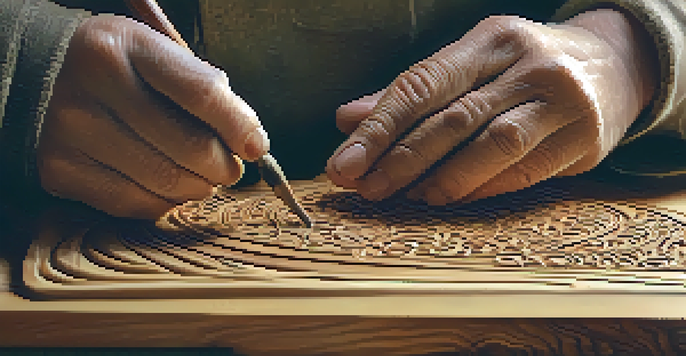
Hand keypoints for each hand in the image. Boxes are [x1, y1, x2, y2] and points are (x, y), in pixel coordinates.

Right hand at [39, 15, 269, 218]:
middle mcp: (92, 86)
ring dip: (199, 188)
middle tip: (228, 167)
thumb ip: (207, 94)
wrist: (45, 80)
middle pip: (191, 148)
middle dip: (224, 167)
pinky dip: (164, 201)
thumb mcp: (161, 58)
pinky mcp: (60, 170)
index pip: (203, 94)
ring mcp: (71, 132)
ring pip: (168, 184)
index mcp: (124, 46)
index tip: (256, 147)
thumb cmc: (123, 71)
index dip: (240, 127)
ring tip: (199, 176)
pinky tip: (164, 184)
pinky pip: (137, 205)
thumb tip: (251, 145)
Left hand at [327, 9, 657, 204]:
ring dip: (442, 178)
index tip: (345, 163)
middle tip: (365, 189)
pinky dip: (480, 188)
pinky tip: (448, 198)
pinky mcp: (583, 140)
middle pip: (454, 118)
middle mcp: (530, 65)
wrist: (615, 66)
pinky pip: (523, 171)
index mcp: (492, 39)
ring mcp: (563, 102)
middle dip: (401, 159)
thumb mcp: (472, 64)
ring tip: (406, 197)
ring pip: (493, 145)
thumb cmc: (524, 67)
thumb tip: (348, 120)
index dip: (380, 127)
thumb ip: (411, 93)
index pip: (424, 83)